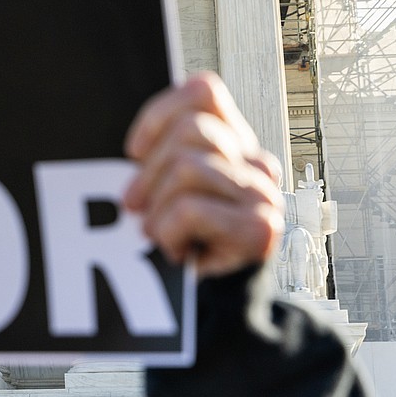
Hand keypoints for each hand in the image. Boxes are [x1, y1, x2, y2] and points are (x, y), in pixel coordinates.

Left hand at [122, 72, 283, 277]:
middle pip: (191, 132)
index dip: (160, 114)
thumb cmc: (177, 237)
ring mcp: (263, 195)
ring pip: (189, 169)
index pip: (205, 91)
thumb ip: (160, 156)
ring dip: (157, 207)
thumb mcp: (164, 186)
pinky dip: (168, 232)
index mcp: (234, 142)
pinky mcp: (260, 229)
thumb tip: (131, 151)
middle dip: (149, 172)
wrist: (210, 305)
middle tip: (133, 206)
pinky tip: (175, 250)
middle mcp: (256, 163)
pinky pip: (191, 210)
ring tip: (156, 233)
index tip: (134, 152)